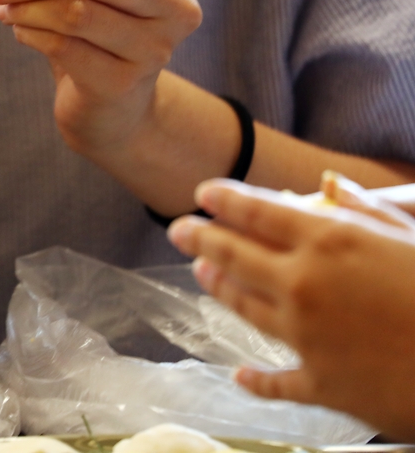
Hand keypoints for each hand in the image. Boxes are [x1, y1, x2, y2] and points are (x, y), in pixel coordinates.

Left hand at [0, 0, 201, 158]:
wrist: (110, 105)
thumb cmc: (99, 34)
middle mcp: (175, 7)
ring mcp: (155, 48)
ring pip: (79, 13)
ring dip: (30, 9)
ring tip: (8, 11)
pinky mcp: (126, 82)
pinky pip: (66, 48)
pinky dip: (33, 35)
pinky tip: (21, 32)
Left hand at [168, 179, 414, 439]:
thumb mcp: (414, 237)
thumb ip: (369, 210)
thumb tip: (331, 185)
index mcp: (329, 241)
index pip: (256, 211)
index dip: (223, 199)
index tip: (201, 192)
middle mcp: (304, 284)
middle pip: (234, 255)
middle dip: (200, 237)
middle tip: (178, 229)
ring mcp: (305, 336)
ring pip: (243, 307)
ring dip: (218, 287)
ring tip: (200, 272)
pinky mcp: (320, 383)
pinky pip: (275, 381)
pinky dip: (255, 379)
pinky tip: (239, 374)